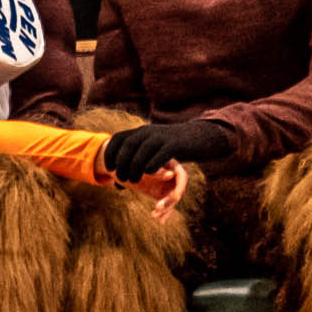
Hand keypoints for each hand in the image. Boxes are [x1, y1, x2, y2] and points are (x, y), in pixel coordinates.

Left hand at [104, 120, 231, 178]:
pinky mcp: (175, 144)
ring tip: (133, 181)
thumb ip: (137, 159)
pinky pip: (159, 154)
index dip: (111, 153)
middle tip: (122, 178)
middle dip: (122, 163)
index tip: (110, 168)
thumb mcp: (154, 148)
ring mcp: (162, 137)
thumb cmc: (175, 146)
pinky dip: (152, 165)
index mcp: (142, 131)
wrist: (202, 135)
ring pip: (142, 151)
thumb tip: (118, 179)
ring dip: (135, 167)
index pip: (119, 139)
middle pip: (128, 146)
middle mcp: (150, 131)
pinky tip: (149, 174)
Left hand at [132, 160, 188, 222]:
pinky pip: (166, 204)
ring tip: (154, 215)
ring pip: (171, 200)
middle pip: (177, 190)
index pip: (181, 176)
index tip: (175, 196)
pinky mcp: (161, 193)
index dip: (180, 187)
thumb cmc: (131, 162)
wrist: (122, 168)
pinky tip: (161, 221)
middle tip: (157, 208)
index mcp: (170, 164)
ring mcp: (167, 185)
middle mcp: (171, 174)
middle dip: (169, 201)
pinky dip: (163, 213)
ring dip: (165, 209)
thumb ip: (156, 170)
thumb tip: (171, 175)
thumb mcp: (142, 166)